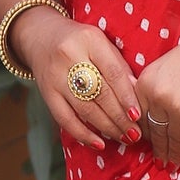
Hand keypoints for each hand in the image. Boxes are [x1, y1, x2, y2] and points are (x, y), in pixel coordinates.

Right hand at [14, 9, 140, 152]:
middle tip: (135, 133)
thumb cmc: (81, 41)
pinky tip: (99, 143)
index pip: (113, 73)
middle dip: (120, 118)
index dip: (127, 97)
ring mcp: (55, 76)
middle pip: (100, 94)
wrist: (41, 35)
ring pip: (84, 109)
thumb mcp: (102, 43)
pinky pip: (64, 118)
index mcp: (90, 40)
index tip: (138, 115)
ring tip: (124, 138)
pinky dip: (83, 134)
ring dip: (107, 128)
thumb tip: (138, 93)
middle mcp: (70, 57)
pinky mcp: (46, 92)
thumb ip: (119, 66)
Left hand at [135, 16, 179, 167]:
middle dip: (159, 151)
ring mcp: (178, 109)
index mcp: (145, 83)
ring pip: (174, 140)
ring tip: (173, 166)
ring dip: (174, 156)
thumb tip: (145, 120)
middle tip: (161, 164)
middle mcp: (158, 97)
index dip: (145, 135)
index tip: (149, 146)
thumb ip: (152, 91)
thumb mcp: (163, 69)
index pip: (140, 118)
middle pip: (156, 132)